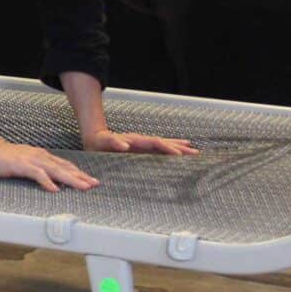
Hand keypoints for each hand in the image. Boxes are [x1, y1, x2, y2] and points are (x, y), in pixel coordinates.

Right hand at [0, 136, 99, 192]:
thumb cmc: (5, 158)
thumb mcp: (26, 164)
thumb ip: (39, 170)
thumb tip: (53, 182)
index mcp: (42, 157)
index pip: (65, 166)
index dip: (79, 173)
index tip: (91, 181)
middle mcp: (40, 157)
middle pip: (65, 168)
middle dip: (81, 177)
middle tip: (95, 184)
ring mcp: (31, 160)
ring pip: (56, 170)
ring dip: (71, 179)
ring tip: (83, 187)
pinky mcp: (21, 165)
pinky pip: (37, 174)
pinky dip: (47, 181)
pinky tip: (55, 189)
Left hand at [83, 129, 198, 155]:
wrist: (95, 137)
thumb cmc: (98, 143)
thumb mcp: (104, 142)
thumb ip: (114, 142)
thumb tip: (124, 144)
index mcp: (135, 140)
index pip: (155, 143)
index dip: (167, 148)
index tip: (179, 154)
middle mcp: (142, 140)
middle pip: (164, 142)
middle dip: (179, 148)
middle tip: (195, 153)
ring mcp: (143, 144)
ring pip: (164, 144)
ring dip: (178, 147)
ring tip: (193, 151)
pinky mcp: (141, 149)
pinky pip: (159, 149)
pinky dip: (170, 149)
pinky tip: (178, 152)